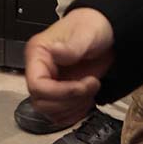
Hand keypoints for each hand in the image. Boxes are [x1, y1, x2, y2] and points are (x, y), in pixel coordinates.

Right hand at [23, 7, 114, 124]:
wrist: (106, 32)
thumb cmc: (92, 27)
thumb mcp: (86, 34)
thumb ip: (71, 47)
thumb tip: (54, 52)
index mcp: (38, 54)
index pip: (36, 85)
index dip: (59, 92)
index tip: (81, 86)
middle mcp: (40, 70)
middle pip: (42, 103)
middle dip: (70, 100)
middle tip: (90, 86)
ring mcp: (50, 84)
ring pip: (51, 112)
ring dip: (75, 107)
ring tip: (91, 89)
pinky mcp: (60, 94)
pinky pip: (61, 116)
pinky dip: (76, 113)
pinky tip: (87, 98)